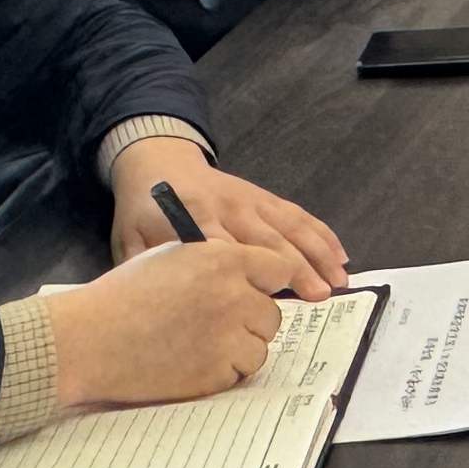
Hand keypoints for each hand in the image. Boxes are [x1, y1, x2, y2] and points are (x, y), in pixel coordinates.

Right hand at [47, 239, 293, 410]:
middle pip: (273, 314)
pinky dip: (223, 371)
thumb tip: (247, 274)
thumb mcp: (174, 256)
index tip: (259, 292)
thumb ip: (217, 260)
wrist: (89, 339)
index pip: (280, 269)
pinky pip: (237, 373)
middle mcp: (234, 297)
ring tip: (204, 344)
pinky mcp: (214, 374)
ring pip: (259, 347)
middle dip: (252, 319)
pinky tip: (193, 362)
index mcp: (225, 260)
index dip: (268, 282)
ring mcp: (226, 339)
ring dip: (241, 348)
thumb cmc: (124, 292)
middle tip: (222, 324)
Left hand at [104, 150, 346, 290]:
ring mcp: (251, 200)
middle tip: (320, 295)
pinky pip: (297, 215)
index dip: (246, 272)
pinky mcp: (264, 196)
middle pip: (267, 240)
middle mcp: (229, 208)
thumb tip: (160, 306)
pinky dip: (321, 233)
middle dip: (296, 267)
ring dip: (317, 253)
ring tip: (340, 280)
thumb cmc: (142, 211)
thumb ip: (145, 270)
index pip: (223, 248)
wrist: (158, 161)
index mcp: (192, 220)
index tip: (268, 301)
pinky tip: (340, 254)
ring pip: (290, 227)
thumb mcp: (129, 241)